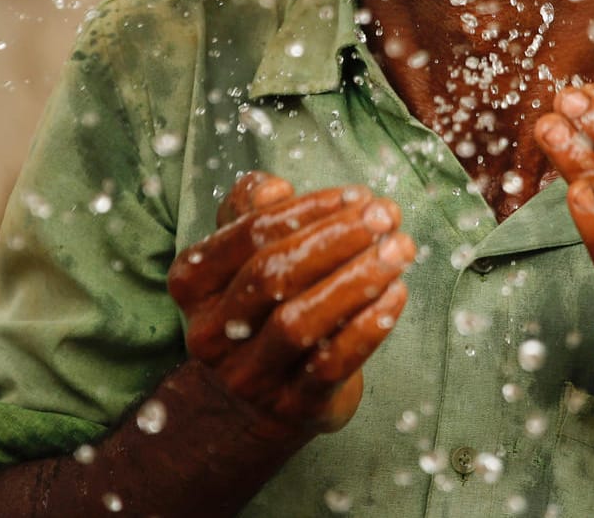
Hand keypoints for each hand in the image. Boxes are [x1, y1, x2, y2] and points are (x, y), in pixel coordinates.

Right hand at [166, 172, 414, 432]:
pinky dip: (368, 327)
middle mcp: (212, 332)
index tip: (358, 194)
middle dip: (335, 239)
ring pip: (300, 323)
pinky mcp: (293, 405)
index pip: (249, 235)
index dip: (306, 209)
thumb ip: (250, 210)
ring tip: (400, 248)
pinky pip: (331, 365)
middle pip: (273, 276)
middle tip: (386, 215)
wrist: (248, 406)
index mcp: (194, 284)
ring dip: (357, 280)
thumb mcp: (240, 257)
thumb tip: (273, 187)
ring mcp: (250, 375)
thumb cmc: (256, 308)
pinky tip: (397, 294)